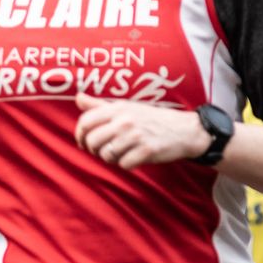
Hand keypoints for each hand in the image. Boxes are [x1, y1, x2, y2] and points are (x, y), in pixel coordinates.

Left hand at [73, 95, 211, 168]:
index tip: (83, 142)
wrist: (184, 130)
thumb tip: (78, 97)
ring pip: (106, 155)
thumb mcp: (126, 107)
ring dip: (110, 159)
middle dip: (93, 150)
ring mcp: (136, 135)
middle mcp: (125, 120)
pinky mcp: (147, 150)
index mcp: (118, 108)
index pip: (86, 121)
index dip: (79, 135)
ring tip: (120, 153)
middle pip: (92, 141)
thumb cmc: (152, 119)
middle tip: (100, 151)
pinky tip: (133, 158)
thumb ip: (100, 105)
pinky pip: (123, 165)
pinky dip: (126, 164)